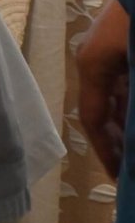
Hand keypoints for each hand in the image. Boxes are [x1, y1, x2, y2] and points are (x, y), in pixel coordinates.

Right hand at [78, 0, 130, 176]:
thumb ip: (131, 99)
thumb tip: (130, 131)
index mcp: (93, 65)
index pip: (92, 118)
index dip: (106, 151)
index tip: (118, 178)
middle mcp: (95, 60)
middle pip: (100, 109)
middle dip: (114, 141)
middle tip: (128, 170)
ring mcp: (109, 50)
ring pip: (114, 96)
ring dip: (124, 122)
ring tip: (134, 147)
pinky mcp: (122, 44)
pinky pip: (123, 82)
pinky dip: (129, 104)